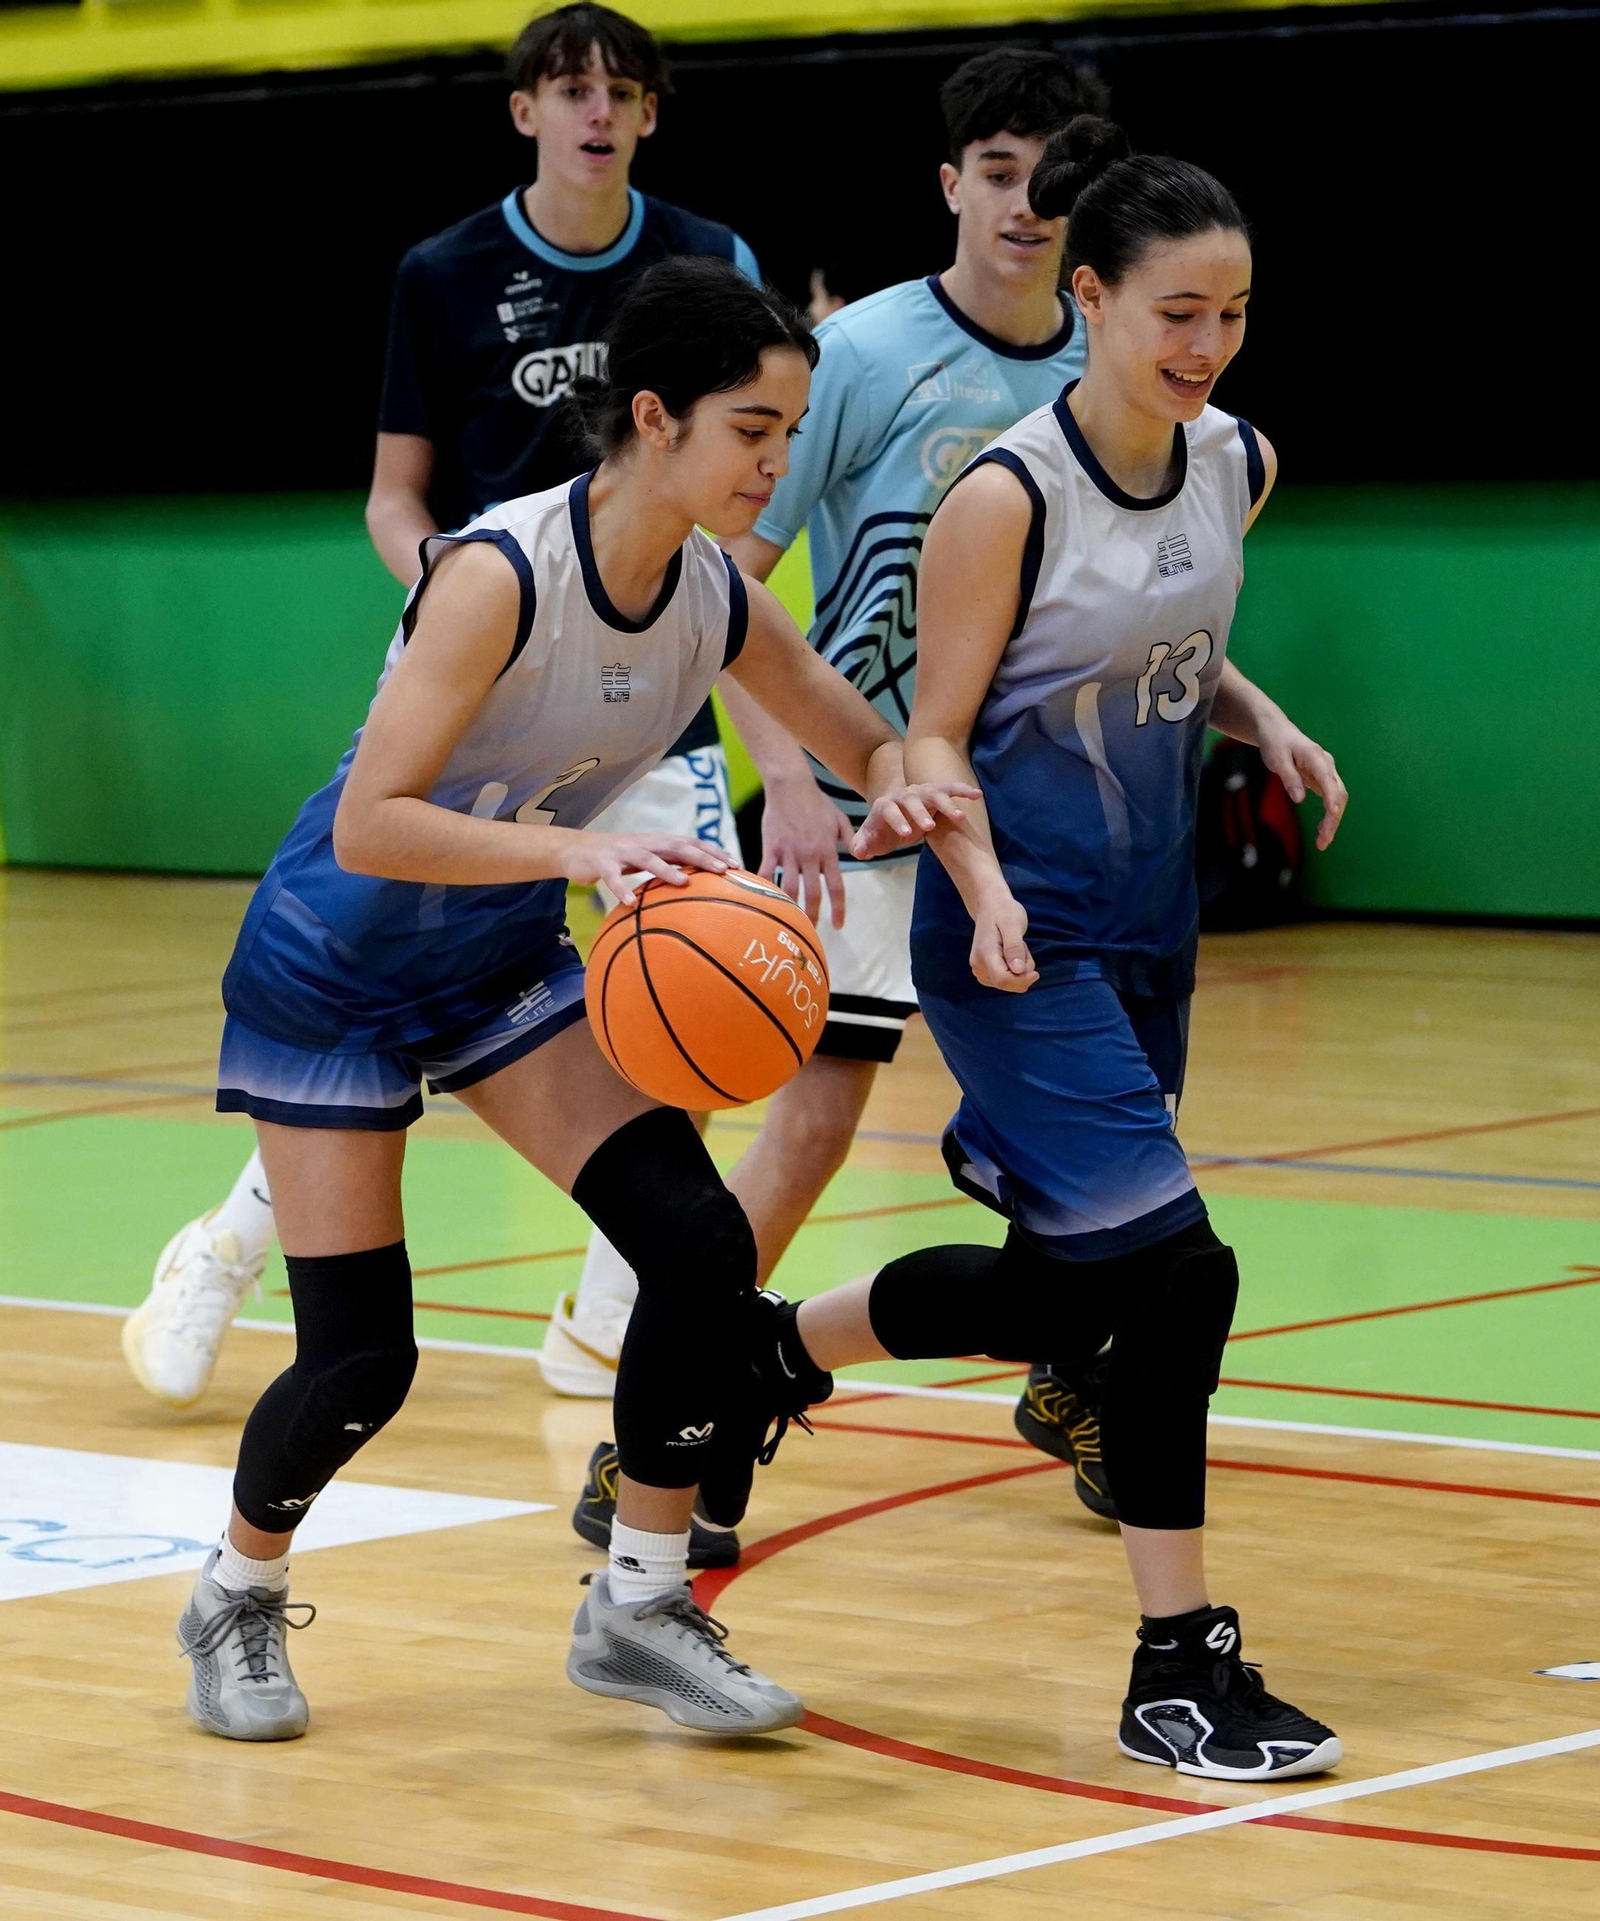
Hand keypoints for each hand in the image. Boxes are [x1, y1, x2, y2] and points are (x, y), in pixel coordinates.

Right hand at [560, 831, 731, 906]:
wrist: (576, 849)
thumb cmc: (618, 858)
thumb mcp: (647, 859)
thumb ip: (670, 866)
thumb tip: (700, 885)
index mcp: (659, 842)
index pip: (692, 843)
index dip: (714, 852)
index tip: (737, 865)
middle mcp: (645, 842)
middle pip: (678, 846)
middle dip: (702, 857)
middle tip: (723, 870)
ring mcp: (623, 851)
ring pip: (648, 858)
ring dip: (667, 870)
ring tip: (684, 882)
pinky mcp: (602, 863)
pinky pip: (612, 877)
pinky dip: (620, 889)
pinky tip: (629, 904)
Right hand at [760, 770, 853, 929]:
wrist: (791, 785)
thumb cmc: (816, 801)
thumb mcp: (839, 820)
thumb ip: (850, 839)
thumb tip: (862, 855)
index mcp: (828, 851)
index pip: (836, 887)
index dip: (838, 909)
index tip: (838, 926)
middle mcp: (810, 855)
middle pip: (813, 893)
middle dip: (813, 916)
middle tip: (811, 932)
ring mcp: (790, 852)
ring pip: (790, 887)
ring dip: (790, 907)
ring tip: (789, 922)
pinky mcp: (772, 847)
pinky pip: (766, 872)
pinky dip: (763, 887)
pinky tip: (760, 900)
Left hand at [849, 781, 979, 862]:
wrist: (893, 816)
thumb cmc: (881, 832)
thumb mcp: (869, 840)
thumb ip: (861, 845)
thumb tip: (859, 851)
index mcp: (884, 805)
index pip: (888, 809)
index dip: (896, 820)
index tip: (905, 834)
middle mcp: (903, 795)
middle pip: (912, 799)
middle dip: (920, 813)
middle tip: (929, 828)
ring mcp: (920, 792)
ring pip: (934, 793)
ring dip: (946, 804)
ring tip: (960, 819)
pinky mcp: (935, 793)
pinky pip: (950, 789)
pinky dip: (963, 790)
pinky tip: (978, 795)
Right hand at [970, 889, 1037, 992]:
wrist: (990, 906)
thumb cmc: (1003, 912)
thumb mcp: (1013, 924)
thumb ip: (1014, 947)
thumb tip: (1018, 970)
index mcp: (985, 953)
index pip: (1003, 979)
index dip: (1022, 980)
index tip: (1036, 973)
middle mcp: (978, 964)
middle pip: (1005, 984)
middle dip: (1022, 973)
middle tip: (1023, 949)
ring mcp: (978, 969)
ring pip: (1006, 983)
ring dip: (1018, 971)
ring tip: (1016, 948)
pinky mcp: (983, 971)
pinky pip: (1003, 980)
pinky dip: (1013, 970)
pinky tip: (1011, 954)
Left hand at [1256, 713, 1347, 851]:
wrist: (1276, 730)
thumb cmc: (1275, 743)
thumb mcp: (1277, 759)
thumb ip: (1289, 778)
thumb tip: (1300, 799)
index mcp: (1316, 757)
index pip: (1328, 780)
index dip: (1332, 798)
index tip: (1332, 814)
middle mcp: (1326, 765)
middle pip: (1338, 794)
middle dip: (1333, 818)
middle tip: (1323, 841)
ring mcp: (1326, 772)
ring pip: (1337, 798)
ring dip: (1332, 820)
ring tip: (1322, 842)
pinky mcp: (1322, 778)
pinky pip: (1330, 798)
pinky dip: (1328, 815)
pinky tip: (1322, 830)